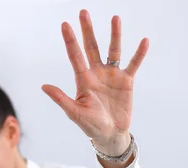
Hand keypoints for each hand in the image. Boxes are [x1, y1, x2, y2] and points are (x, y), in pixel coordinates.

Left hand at [42, 9, 148, 155]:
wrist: (110, 135)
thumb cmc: (90, 125)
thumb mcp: (75, 112)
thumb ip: (61, 98)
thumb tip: (43, 86)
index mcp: (83, 80)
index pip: (75, 56)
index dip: (70, 41)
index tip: (65, 24)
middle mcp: (96, 73)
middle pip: (91, 48)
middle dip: (87, 30)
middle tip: (83, 12)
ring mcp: (112, 76)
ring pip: (113, 51)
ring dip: (114, 35)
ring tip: (115, 18)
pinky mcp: (126, 81)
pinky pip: (133, 64)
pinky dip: (139, 54)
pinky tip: (143, 41)